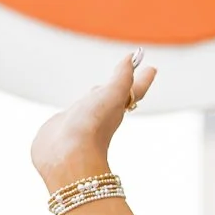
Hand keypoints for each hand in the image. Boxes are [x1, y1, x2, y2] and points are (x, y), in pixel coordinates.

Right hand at [31, 50, 156, 190]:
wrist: (67, 155)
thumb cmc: (93, 125)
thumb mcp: (113, 94)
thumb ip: (122, 76)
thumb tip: (132, 58)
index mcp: (116, 107)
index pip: (134, 90)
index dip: (143, 79)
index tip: (152, 68)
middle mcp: (100, 114)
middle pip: (113, 97)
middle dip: (118, 86)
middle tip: (124, 74)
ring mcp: (81, 121)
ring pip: (91, 105)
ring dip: (95, 97)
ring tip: (97, 90)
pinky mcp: (62, 128)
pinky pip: (71, 115)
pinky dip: (73, 109)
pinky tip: (71, 110)